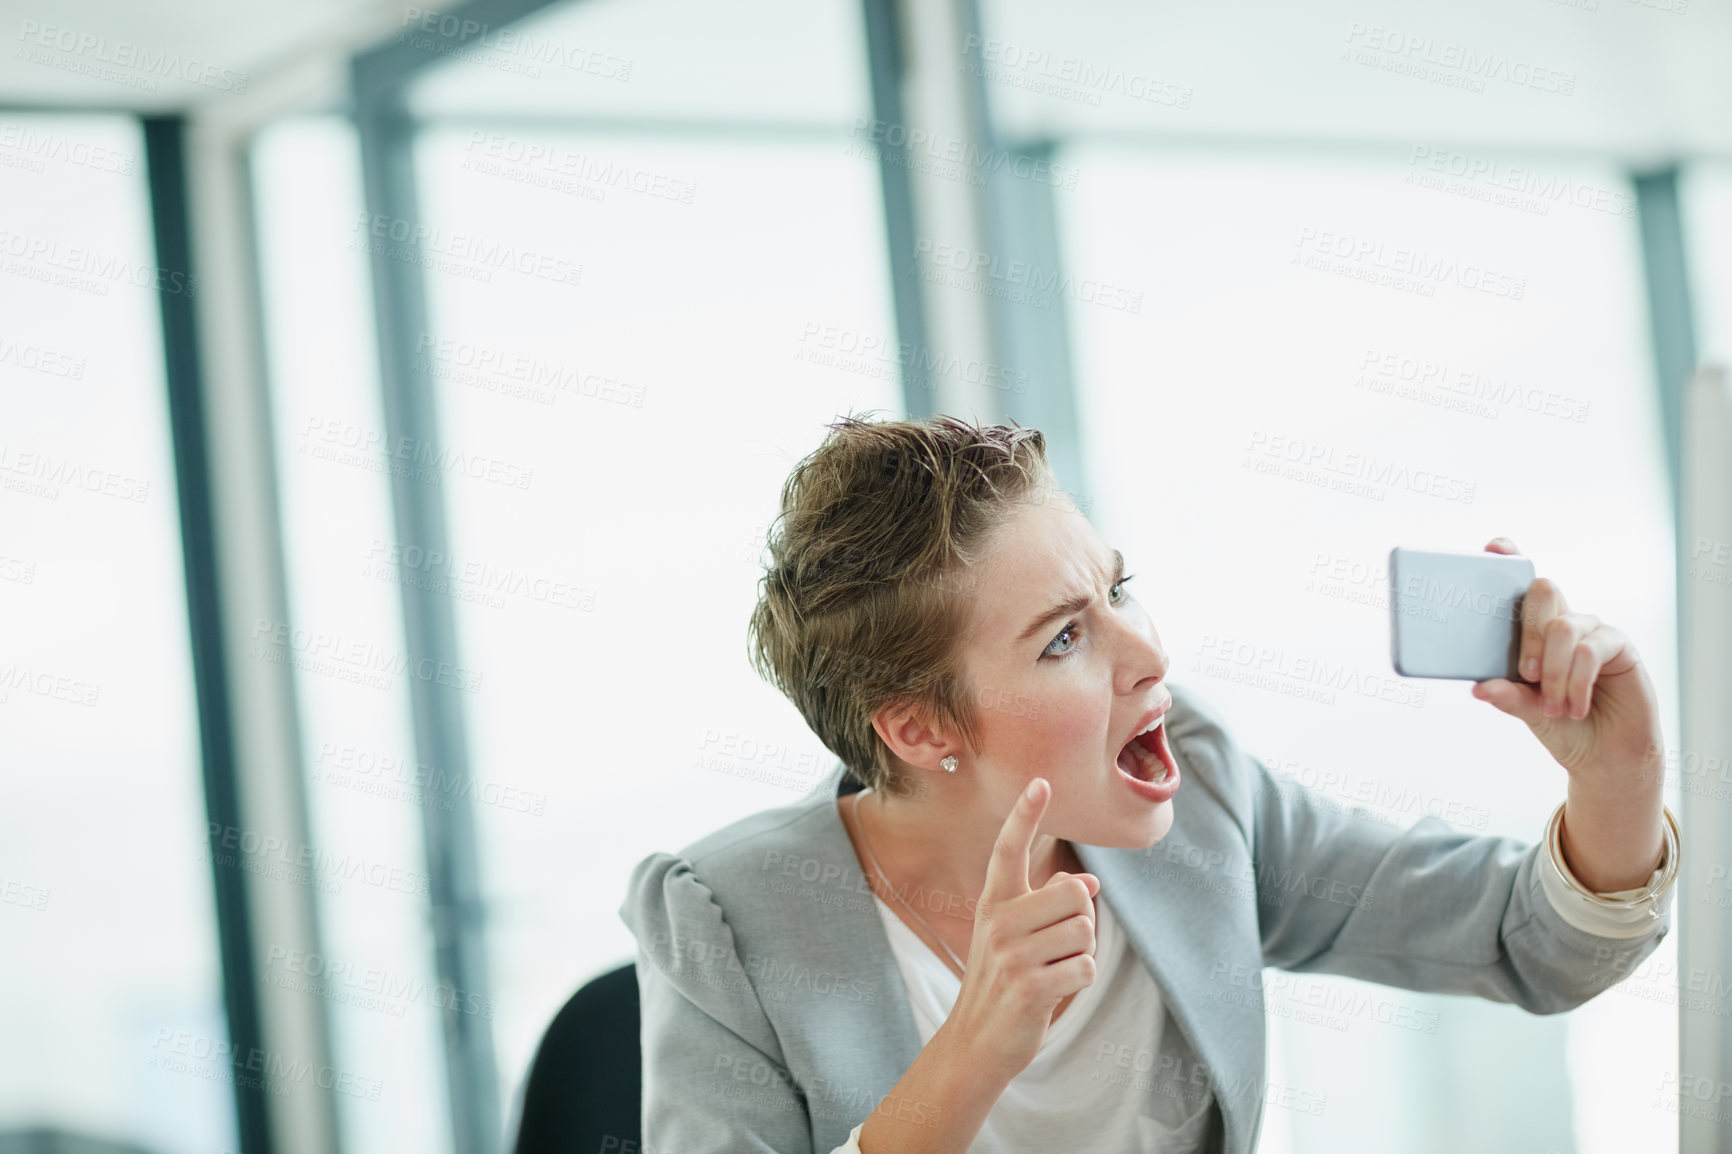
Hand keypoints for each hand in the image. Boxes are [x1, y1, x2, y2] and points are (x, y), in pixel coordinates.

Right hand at [940, 778, 1099, 1082]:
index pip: (1008, 848)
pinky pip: (1085, 967)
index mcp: (994, 902)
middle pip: (1074, 893)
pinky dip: (1081, 981)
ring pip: (1084, 932)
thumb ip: (1046, 905)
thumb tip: (1089, 882)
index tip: (1040, 782)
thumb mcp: (1014, 937)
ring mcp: (1011, 954)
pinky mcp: (1028, 986)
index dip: (1026, 815)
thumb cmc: (1003, 983)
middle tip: (1054, 949)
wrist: (976, 1042)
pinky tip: (1054, 991)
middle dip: (1079, 922)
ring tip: (1051, 971)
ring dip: (1080, 955)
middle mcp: (998, 921)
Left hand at [1469, 538, 1664, 783]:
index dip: (1509, 559)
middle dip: (1527, 632)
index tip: (1493, 549)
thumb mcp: (1528, 712)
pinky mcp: (1617, 645)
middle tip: (1526, 674)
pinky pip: (1590, 649)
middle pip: (1542, 591)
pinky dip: (1577, 682)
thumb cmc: (1562, 727)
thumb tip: (1478, 687)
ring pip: (1563, 626)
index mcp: (1531, 630)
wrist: (1605, 757)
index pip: (1521, 583)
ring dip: (1554, 671)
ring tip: (1554, 706)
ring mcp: (1589, 630)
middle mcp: (1560, 621)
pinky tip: (1574, 707)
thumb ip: (1508, 695)